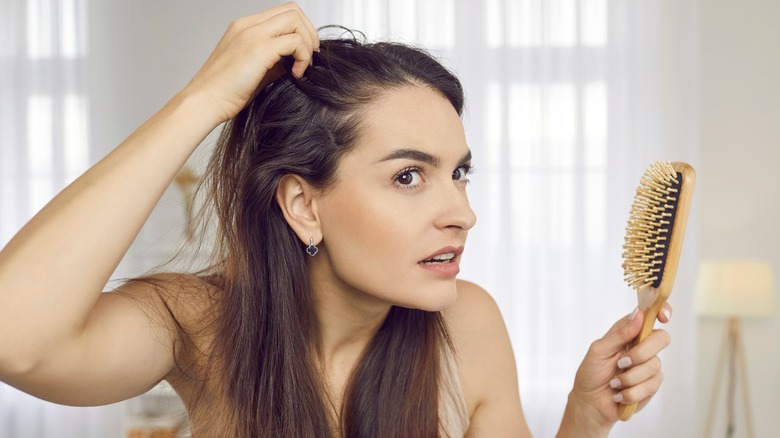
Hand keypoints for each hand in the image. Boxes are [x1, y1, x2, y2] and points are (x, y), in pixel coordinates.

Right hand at [181, 2, 319, 122]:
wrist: (204, 101)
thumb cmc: (224, 92)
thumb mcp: (253, 70)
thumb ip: (274, 61)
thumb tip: (295, 61)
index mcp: (244, 27)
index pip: (282, 13)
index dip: (300, 29)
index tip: (304, 52)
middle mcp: (248, 26)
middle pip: (292, 10)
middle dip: (309, 32)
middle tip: (310, 56)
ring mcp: (253, 35)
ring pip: (295, 20)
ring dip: (307, 43)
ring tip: (302, 66)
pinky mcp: (259, 49)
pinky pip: (295, 42)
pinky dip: (303, 57)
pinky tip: (295, 74)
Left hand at [568, 305, 671, 428]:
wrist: (591, 403)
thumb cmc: (591, 373)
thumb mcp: (599, 350)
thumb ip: (619, 334)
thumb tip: (638, 313)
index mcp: (629, 332)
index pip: (650, 316)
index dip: (661, 311)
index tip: (663, 317)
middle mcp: (642, 346)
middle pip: (661, 338)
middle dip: (641, 353)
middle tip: (621, 363)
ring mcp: (649, 366)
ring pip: (654, 365)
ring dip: (629, 377)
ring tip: (614, 383)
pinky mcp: (652, 385)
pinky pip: (651, 385)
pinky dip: (631, 392)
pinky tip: (619, 393)